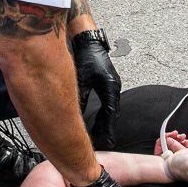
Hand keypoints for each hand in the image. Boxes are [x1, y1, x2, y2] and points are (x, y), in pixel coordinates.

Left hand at [72, 30, 120, 148]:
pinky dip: (102, 115)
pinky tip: (97, 121)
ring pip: (109, 110)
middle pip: (111, 114)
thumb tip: (74, 112)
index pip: (110, 114)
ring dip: (104, 123)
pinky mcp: (105, 84)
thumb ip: (80, 96)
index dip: (108, 129)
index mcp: (110, 87)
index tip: (107, 143)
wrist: (89, 42)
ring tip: (100, 137)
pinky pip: (106, 104)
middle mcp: (113, 88)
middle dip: (106, 130)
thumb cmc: (88, 56)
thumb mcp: (83, 78)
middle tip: (104, 144)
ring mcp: (111, 86)